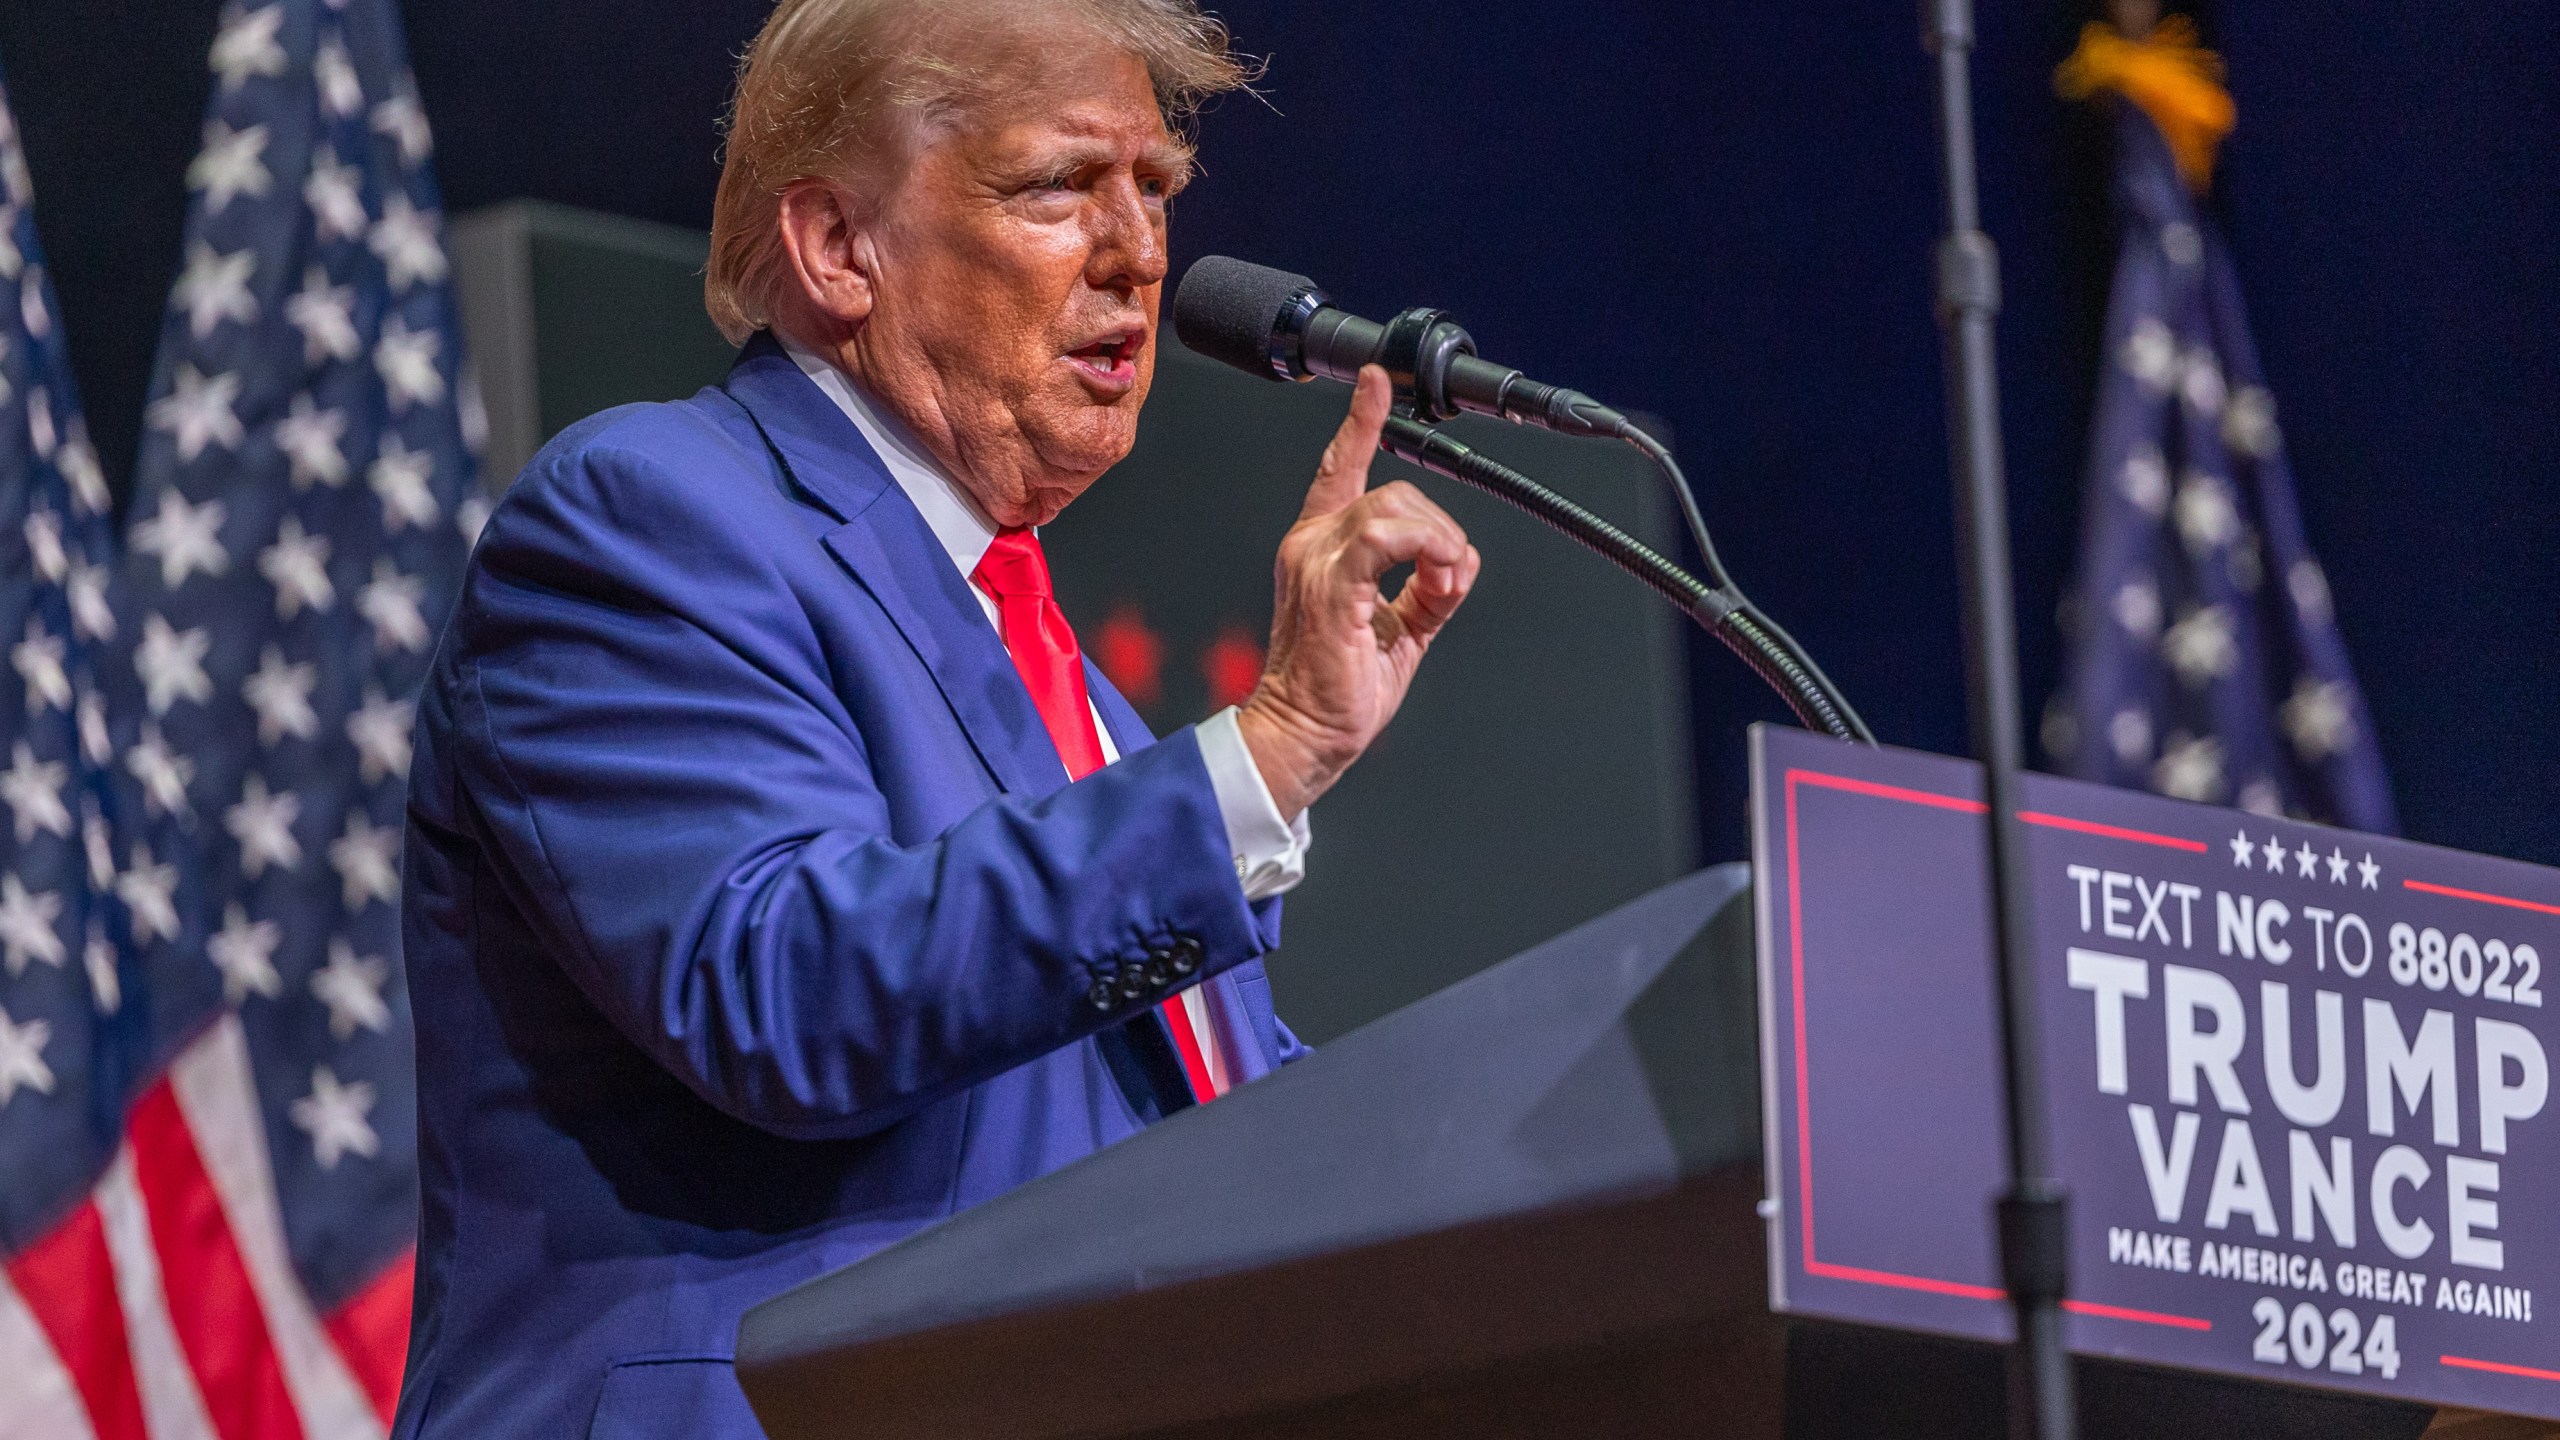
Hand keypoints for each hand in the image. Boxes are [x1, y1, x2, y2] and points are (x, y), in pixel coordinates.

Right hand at [1236, 366, 1481, 818]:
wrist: (1305, 733)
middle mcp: (1312, 544)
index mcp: (1321, 549)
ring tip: (1443, 587)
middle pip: (1392, 491)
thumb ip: (1427, 590)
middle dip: (1439, 527)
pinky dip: (1426, 550)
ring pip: (1394, 506)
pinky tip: (1437, 581)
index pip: (1338, 469)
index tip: (1377, 383)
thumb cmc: (1339, 688)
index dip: (1360, 423)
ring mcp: (1317, 560)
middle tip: (1450, 577)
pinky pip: (1388, 536)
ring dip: (1440, 542)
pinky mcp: (1331, 583)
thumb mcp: (1399, 629)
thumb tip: (1460, 566)